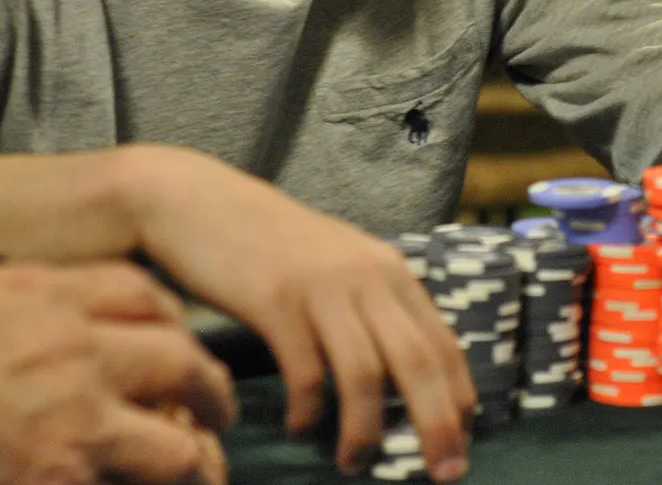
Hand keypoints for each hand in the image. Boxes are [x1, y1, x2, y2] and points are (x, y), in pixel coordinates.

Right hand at [0, 261, 237, 484]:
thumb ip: (30, 303)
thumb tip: (70, 314)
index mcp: (50, 298)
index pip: (146, 294)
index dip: (175, 321)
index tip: (180, 342)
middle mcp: (76, 354)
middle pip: (181, 362)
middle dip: (211, 389)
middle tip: (218, 408)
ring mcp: (74, 426)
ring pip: (177, 447)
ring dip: (197, 463)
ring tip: (204, 473)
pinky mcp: (59, 483)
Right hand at [117, 144, 475, 481]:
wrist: (201, 203)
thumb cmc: (271, 243)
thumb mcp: (340, 264)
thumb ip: (374, 305)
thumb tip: (407, 373)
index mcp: (389, 270)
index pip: (444, 342)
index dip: (458, 399)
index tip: (460, 445)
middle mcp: (365, 275)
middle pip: (418, 361)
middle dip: (436, 424)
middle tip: (444, 473)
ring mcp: (321, 286)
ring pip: (365, 374)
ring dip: (365, 430)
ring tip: (352, 464)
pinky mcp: (276, 300)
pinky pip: (305, 372)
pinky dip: (308, 410)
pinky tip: (299, 426)